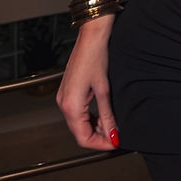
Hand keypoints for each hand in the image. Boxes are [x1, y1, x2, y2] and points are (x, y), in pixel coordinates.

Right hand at [56, 15, 119, 150]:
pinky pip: (77, 113)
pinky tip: (103, 114)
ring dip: (95, 127)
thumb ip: (107, 115)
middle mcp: (64, 103)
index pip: (83, 138)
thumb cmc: (96, 57)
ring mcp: (64, 97)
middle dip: (98, 136)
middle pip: (79, 132)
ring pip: (78, 123)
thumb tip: (113, 134)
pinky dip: (90, 117)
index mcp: (71, 105)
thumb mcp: (105, 90)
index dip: (100, 144)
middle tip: (116, 134)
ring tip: (112, 123)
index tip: (114, 143)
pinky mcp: (68, 92)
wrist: (91, 36)